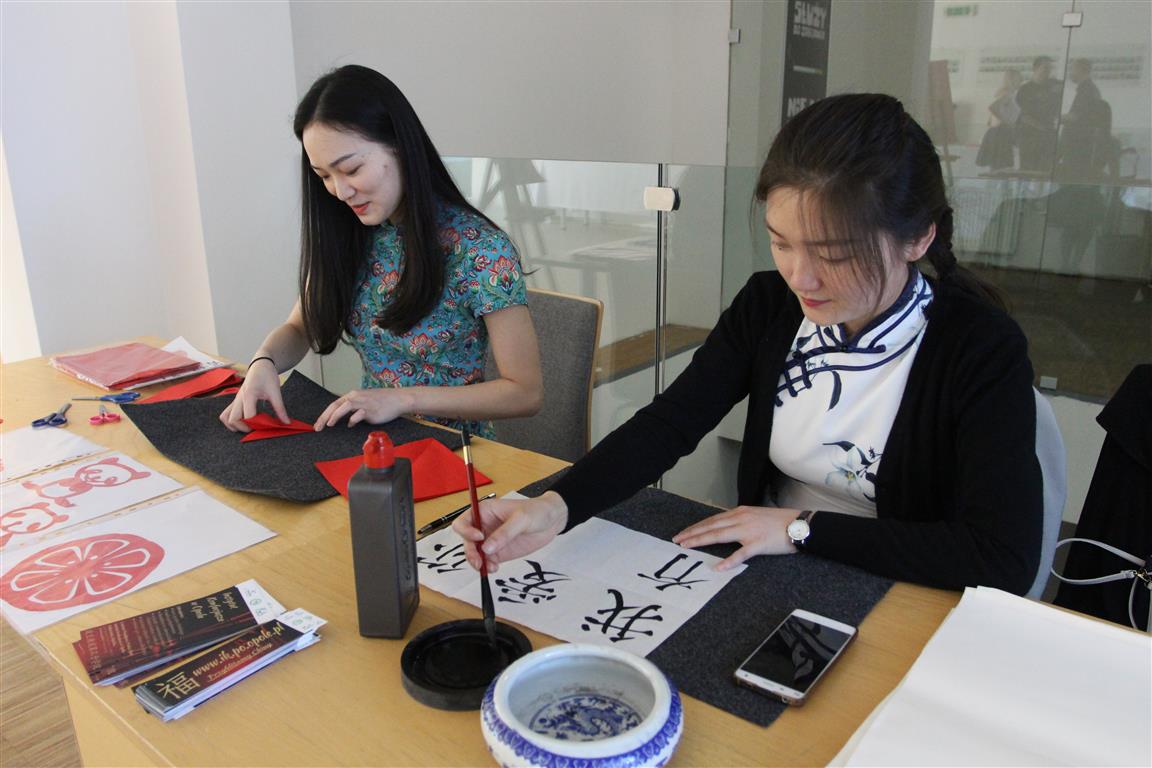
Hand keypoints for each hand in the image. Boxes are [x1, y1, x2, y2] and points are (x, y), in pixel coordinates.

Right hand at [219, 359, 287, 431]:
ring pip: (225, 417)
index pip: (248, 416)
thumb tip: (286, 422)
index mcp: (249, 394)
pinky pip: (226, 413)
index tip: (266, 426)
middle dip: (244, 428)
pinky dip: (231, 421)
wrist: (260, 365)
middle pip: (232, 419)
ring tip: (248, 426)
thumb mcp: (276, 391)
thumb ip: (280, 408)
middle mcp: (239, 398)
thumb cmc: (267, 375)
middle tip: (257, 428)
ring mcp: (235, 399)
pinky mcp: (235, 401)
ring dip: (234, 425)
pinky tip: (244, 421)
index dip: (256, 424)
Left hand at [313, 388, 414, 430]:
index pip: (335, 404)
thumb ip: (354, 410)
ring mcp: (364, 403)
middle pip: (336, 405)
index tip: (318, 424)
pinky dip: (352, 420)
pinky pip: (359, 414)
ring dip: (335, 415)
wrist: (399, 399)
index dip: (324, 414)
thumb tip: (346, 421)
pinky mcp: (371, 410)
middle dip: (325, 416)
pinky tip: (350, 425)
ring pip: (345, 406)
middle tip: (317, 427)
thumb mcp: (365, 402)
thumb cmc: (383, 402)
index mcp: (354, 395)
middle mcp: (357, 397)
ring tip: (329, 424)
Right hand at [452, 492, 568, 572]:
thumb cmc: (536, 511)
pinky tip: (494, 568)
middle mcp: (484, 526)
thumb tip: (487, 548)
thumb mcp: (522, 519)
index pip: (463, 522)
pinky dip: (487, 567)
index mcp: (484, 511)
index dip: (466, 531)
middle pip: (467, 541)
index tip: (479, 538)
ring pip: (475, 554)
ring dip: (478, 562)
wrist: (552, 521)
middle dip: (470, 552)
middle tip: (479, 562)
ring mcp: (490, 540)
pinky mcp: (499, 552)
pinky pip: (486, 561)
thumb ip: (504, 533)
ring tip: (490, 567)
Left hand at [672, 505, 802, 569]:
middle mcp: (741, 519)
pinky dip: (729, 561)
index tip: (683, 533)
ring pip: (720, 535)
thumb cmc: (780, 522)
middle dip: (692, 533)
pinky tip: (718, 567)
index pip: (713, 520)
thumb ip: (740, 521)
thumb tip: (726, 528)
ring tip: (687, 546)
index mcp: (740, 512)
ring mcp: (749, 531)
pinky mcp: (758, 544)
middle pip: (711, 526)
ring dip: (701, 541)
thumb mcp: (756, 516)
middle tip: (677, 540)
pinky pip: (741, 554)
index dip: (696, 527)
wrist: (800, 524)